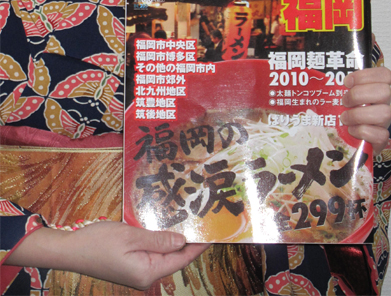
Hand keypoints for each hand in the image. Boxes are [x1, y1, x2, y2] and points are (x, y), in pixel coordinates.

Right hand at [6, 222, 208, 289]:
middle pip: (174, 258)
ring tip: (189, 221)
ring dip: (174, 240)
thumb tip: (183, 240)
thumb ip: (159, 239)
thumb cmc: (99, 242)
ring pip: (163, 255)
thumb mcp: (131, 237)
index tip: (214, 233)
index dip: (198, 246)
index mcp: (148, 272)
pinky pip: (152, 253)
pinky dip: (161, 241)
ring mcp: (137, 272)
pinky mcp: (131, 265)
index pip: (181, 259)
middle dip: (188, 241)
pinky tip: (166, 228)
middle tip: (202, 221)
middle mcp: (145, 276)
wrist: (70, 249)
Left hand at [341, 66, 390, 155]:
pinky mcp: (381, 139)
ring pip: (384, 113)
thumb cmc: (340, 112)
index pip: (384, 75)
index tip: (347, 82)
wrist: (345, 140)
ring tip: (344, 118)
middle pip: (385, 92)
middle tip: (343, 102)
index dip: (366, 75)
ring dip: (359, 115)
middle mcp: (382, 104)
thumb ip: (332, 83)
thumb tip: (304, 70)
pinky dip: (362, 132)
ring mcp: (383, 122)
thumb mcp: (337, 95)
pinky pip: (380, 134)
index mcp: (374, 89)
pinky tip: (351, 131)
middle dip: (359, 95)